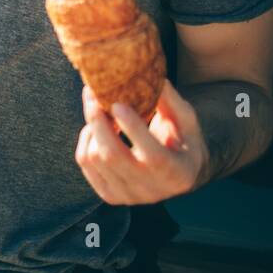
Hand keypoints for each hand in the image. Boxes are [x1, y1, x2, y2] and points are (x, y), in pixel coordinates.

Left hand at [74, 79, 209, 204]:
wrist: (179, 173)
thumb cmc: (184, 140)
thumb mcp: (187, 121)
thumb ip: (171, 101)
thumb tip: (152, 76)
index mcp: (177, 173)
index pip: (152, 154)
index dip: (132, 128)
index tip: (117, 103)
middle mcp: (152, 191)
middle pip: (112, 155)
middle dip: (98, 121)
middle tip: (93, 95)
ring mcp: (128, 196)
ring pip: (94, 158)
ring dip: (92, 128)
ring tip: (100, 111)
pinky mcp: (110, 195)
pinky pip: (85, 163)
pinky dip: (86, 139)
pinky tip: (97, 128)